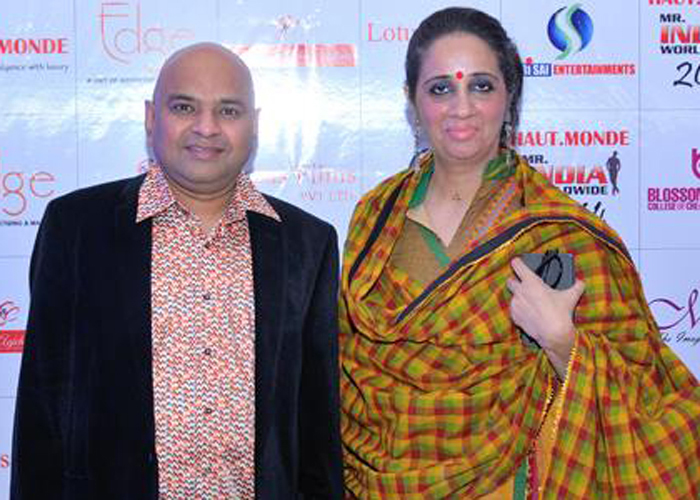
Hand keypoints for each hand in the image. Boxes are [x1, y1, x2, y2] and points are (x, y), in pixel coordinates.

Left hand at [506, 257, 584, 378]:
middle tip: (524, 285)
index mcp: (531, 281)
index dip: (517, 262)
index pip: (517, 265)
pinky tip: (530, 314)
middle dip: (515, 281)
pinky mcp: (513, 316)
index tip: (518, 262)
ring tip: (530, 303)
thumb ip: (577, 286)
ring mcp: (515, 304)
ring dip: (519, 297)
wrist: (553, 333)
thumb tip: (580, 283)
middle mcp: (520, 291)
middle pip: (510, 281)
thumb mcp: (571, 296)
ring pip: (512, 296)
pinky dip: (520, 310)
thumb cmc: (560, 312)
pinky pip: (514, 309)